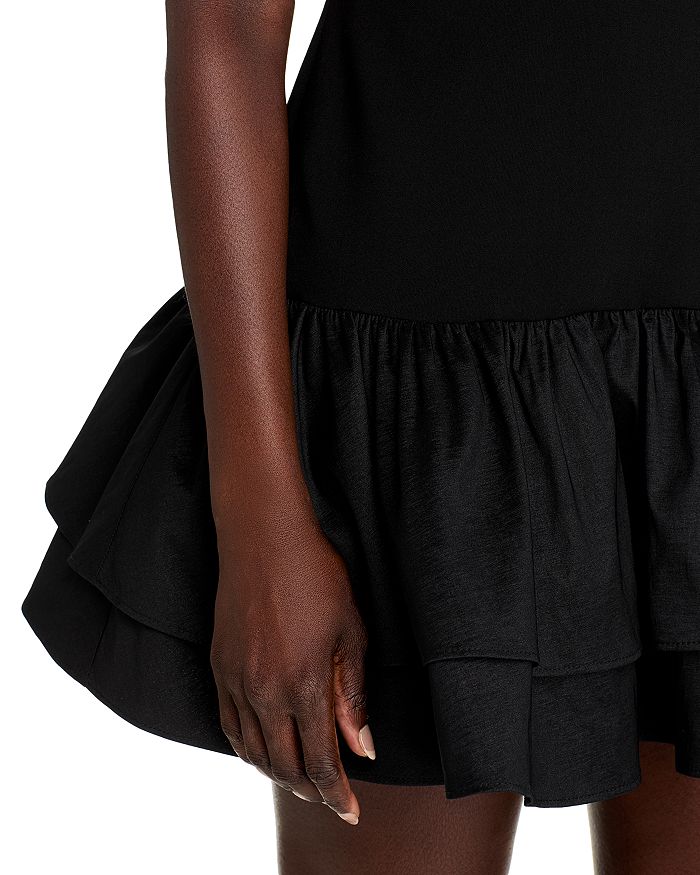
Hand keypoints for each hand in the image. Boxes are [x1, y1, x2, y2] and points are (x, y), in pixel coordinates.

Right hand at [210, 516, 373, 824]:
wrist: (263, 538)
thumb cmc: (316, 577)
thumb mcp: (349, 631)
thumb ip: (352, 695)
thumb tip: (364, 748)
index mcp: (303, 683)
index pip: (320, 761)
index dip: (336, 793)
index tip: (350, 811)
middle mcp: (264, 690)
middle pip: (283, 765)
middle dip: (309, 789)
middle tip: (329, 797)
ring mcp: (235, 679)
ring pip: (252, 751)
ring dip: (277, 773)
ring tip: (299, 780)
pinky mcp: (219, 666)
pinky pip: (228, 724)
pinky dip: (247, 748)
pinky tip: (262, 749)